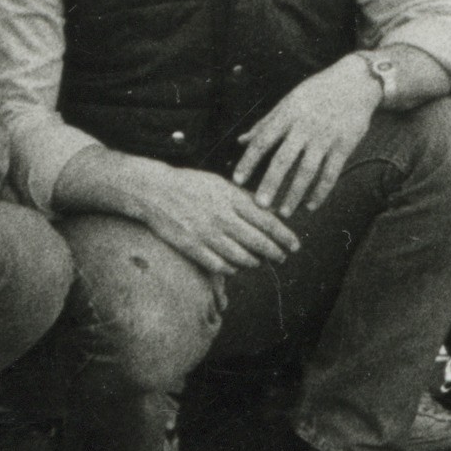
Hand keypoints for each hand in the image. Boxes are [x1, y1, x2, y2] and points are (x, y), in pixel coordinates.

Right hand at [129, 162, 307, 276]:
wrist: (155, 191)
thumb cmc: (191, 184)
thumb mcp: (220, 183)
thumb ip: (244, 198)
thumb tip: (269, 209)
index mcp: (231, 198)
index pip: (267, 221)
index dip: (284, 236)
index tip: (295, 244)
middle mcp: (222, 217)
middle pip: (257, 242)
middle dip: (275, 252)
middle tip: (283, 257)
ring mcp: (206, 234)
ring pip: (240, 257)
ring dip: (254, 261)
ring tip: (259, 261)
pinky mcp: (192, 247)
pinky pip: (218, 264)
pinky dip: (231, 267)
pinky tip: (235, 266)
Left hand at [232, 57, 385, 218]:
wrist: (357, 81)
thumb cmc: (318, 91)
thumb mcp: (290, 100)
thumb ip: (266, 122)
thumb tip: (241, 140)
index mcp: (288, 114)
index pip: (263, 140)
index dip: (248, 161)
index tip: (236, 181)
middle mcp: (305, 126)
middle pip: (283, 159)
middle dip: (270, 184)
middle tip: (259, 206)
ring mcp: (326, 137)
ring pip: (307, 170)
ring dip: (294, 194)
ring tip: (284, 212)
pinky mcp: (344, 145)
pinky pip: (330, 173)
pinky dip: (320, 192)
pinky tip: (310, 206)